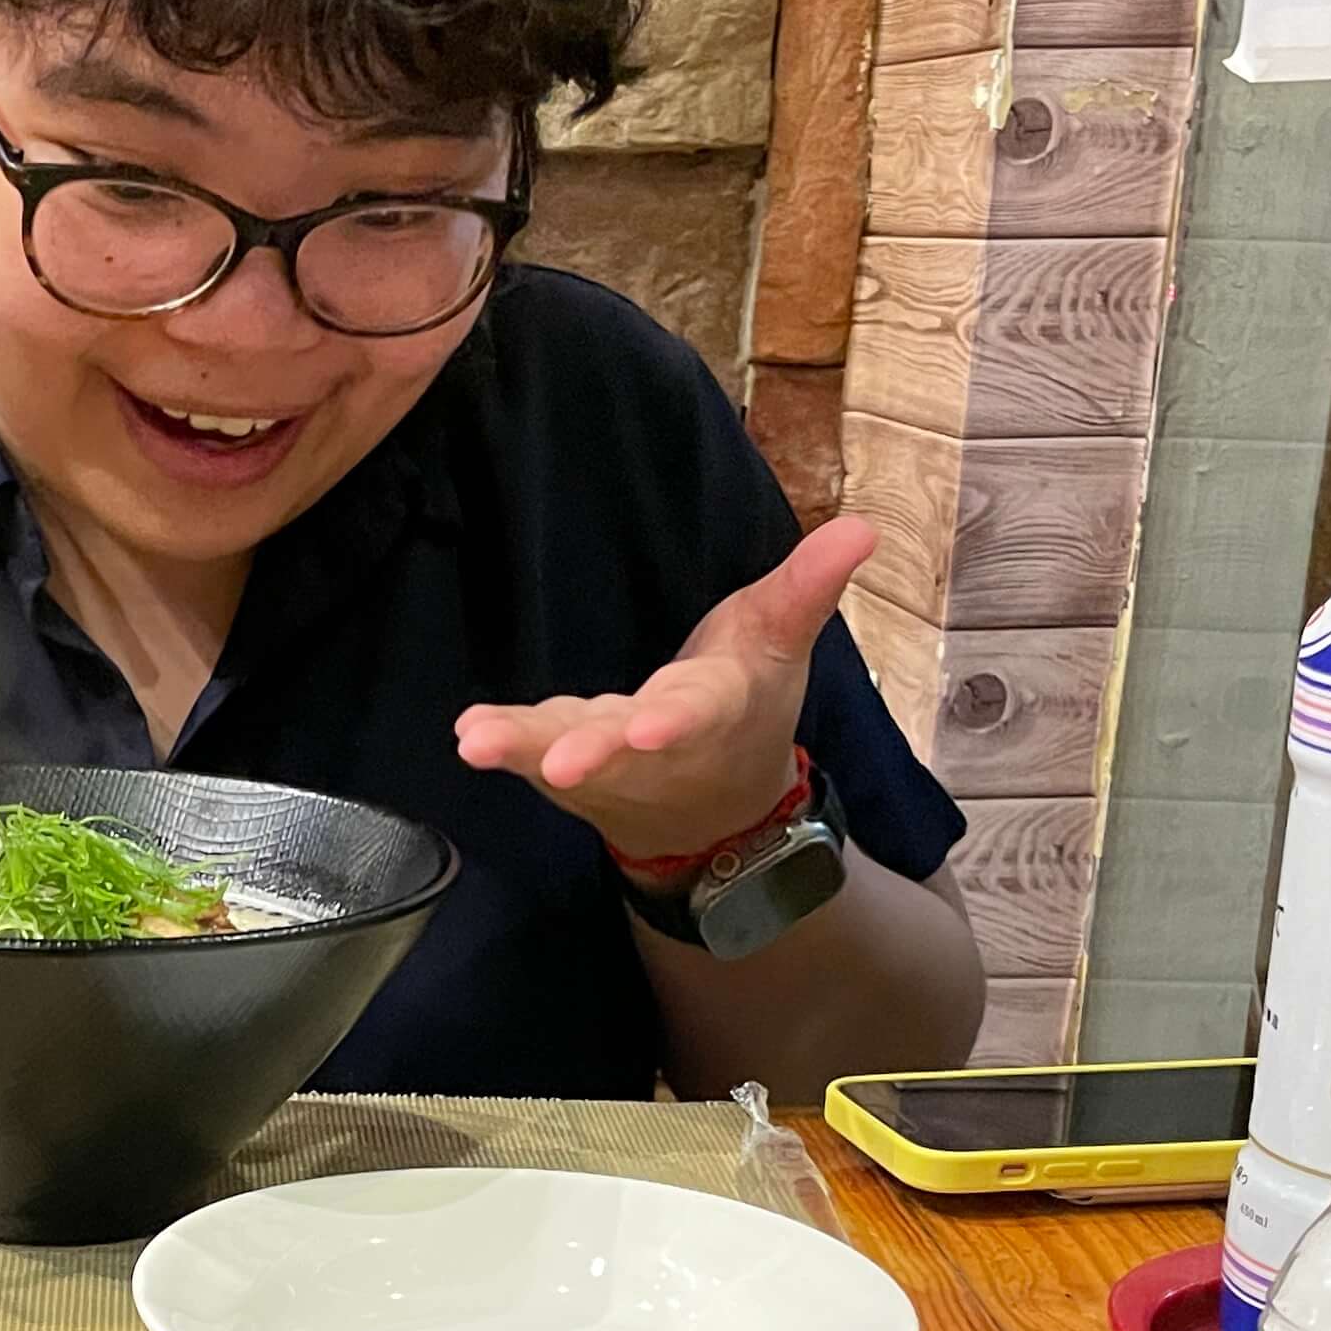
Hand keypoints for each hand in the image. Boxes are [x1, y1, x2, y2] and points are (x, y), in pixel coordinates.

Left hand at [455, 517, 876, 863]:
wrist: (713, 805)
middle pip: (621, 746)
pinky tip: (468, 733)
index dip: (674, 721)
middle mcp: (656, 746)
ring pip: (564, 753)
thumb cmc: (745, 704)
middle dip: (592, 752)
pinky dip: (503, 745)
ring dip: (523, 749)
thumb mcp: (778, 641)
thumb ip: (806, 586)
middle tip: (559, 764)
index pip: (697, 712)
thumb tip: (862, 526)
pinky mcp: (564, 764)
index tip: (649, 728)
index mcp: (716, 709)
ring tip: (477, 742)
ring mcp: (606, 762)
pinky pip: (530, 755)